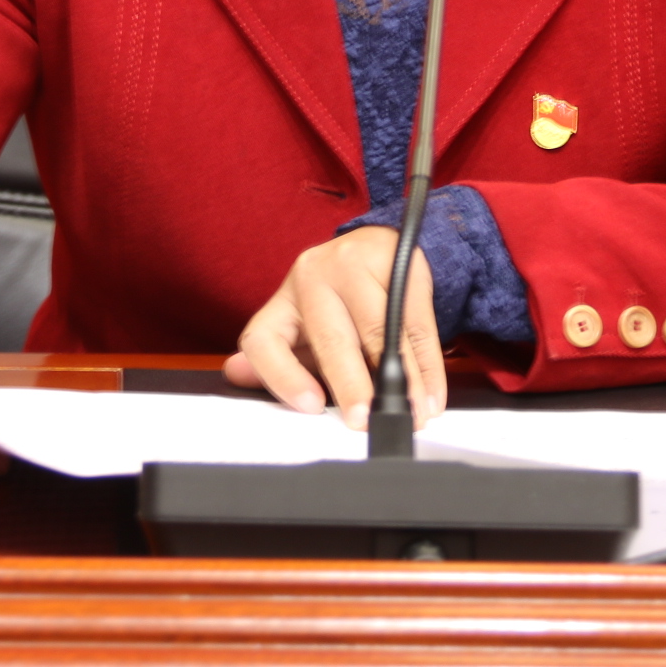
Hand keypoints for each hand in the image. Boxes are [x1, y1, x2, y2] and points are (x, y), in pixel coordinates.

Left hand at [224, 225, 445, 429]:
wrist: (383, 247)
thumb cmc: (341, 300)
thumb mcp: (306, 329)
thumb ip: (280, 358)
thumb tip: (235, 374)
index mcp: (284, 300)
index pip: (265, 339)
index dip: (283, 377)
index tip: (310, 406)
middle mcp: (313, 277)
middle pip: (331, 338)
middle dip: (351, 385)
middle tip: (365, 419)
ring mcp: (356, 265)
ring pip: (380, 331)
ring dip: (400, 380)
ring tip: (410, 413)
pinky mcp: (398, 264)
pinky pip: (415, 323)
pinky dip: (427, 366)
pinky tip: (430, 393)